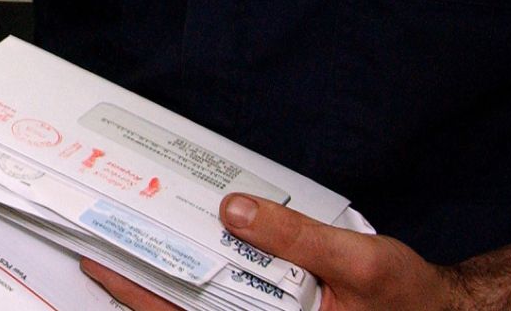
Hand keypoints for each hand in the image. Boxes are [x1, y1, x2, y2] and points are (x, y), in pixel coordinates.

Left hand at [79, 194, 469, 310]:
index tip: (101, 264)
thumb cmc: (412, 302)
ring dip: (168, 284)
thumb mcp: (362, 263)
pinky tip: (188, 253)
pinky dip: (205, 283)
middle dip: (142, 285)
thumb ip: (297, 238)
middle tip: (98, 244)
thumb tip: (235, 209)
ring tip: (129, 243)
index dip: (139, 296)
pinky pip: (229, 305)